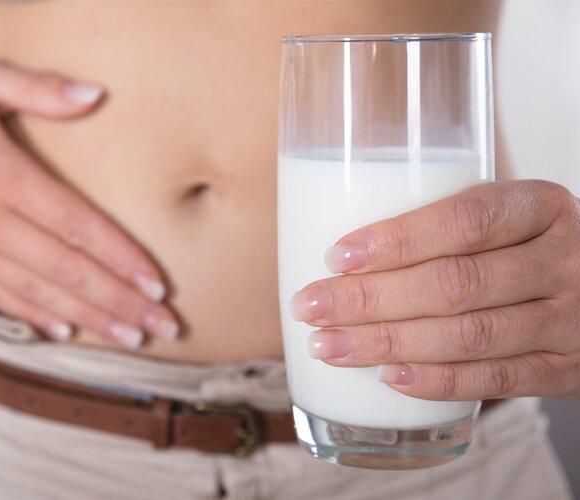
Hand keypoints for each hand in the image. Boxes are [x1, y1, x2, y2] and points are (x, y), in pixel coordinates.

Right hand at [0, 58, 177, 346]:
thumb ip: (38, 88)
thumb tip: (97, 95)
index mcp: (2, 176)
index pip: (77, 225)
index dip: (121, 257)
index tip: (159, 282)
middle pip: (67, 270)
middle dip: (120, 301)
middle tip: (163, 325)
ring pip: (39, 293)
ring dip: (90, 319)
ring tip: (131, 337)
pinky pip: (0, 298)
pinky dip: (36, 317)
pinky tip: (69, 333)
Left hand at [290, 180, 579, 399]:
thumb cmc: (527, 248)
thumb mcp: (506, 219)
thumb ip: (446, 226)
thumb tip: (339, 253)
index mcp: (540, 206)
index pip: (466, 219)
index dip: (399, 240)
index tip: (337, 257)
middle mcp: (562, 260)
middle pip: (457, 283)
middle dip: (371, 299)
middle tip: (311, 307)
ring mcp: (570, 320)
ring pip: (470, 336)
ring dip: (388, 343)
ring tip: (328, 344)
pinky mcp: (566, 369)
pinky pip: (498, 381)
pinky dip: (438, 381)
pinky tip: (388, 377)